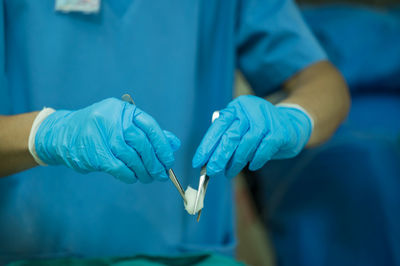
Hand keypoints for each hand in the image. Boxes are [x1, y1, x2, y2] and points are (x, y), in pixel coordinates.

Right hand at [34, 98, 179, 183]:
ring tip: (149, 178)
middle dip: (155, 162)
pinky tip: (133, 178)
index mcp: (123, 110)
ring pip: (131, 157)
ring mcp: (101, 134)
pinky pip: (118, 167)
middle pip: (141, 143)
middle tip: (162, 174)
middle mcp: (112, 118)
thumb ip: (147, 133)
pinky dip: (128, 175)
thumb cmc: (99, 130)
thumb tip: (174, 144)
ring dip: (143, 171)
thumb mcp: (123, 124)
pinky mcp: (93, 151)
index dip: (163, 145)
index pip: (150, 126)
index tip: (169, 160)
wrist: (63, 134)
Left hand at [192, 95, 311, 177]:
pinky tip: (252, 166)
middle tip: (211, 171)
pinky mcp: (279, 131)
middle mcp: (250, 109)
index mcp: (236, 107)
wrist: (291, 124)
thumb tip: (209, 159)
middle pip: (231, 136)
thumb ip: (226, 136)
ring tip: (229, 172)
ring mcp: (266, 119)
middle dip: (219, 157)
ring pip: (246, 143)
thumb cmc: (260, 128)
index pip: (218, 127)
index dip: (207, 146)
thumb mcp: (241, 126)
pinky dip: (256, 160)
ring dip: (236, 161)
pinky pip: (263, 149)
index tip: (198, 162)